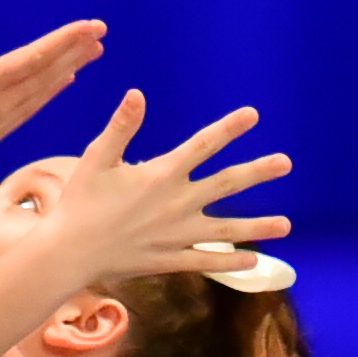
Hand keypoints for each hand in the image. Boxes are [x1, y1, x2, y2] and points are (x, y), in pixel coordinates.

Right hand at [0, 17, 108, 188]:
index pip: (35, 57)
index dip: (65, 40)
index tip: (92, 26)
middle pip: (46, 73)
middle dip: (74, 51)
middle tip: (100, 32)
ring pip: (43, 92)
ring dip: (68, 70)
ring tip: (90, 53)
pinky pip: (31, 109)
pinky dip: (50, 93)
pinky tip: (61, 85)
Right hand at [12, 90, 288, 284]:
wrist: (70, 251)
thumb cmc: (79, 202)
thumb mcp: (97, 158)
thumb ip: (121, 127)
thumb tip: (137, 94)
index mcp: (162, 174)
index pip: (204, 145)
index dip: (229, 128)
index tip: (253, 115)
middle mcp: (178, 203)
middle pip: (227, 184)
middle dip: (258, 172)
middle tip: (285, 163)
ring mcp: (178, 235)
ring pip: (228, 230)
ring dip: (259, 226)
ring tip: (287, 225)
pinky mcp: (171, 259)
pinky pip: (208, 261)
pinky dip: (231, 262)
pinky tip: (254, 261)